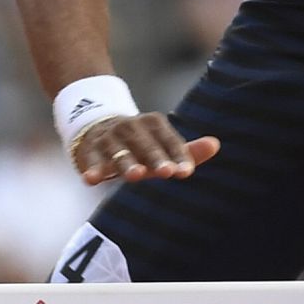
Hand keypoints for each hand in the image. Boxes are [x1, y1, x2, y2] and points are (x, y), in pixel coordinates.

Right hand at [70, 113, 221, 184]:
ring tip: (136, 175)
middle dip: (155, 158)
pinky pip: (90, 158)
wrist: (98, 126)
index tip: (186, 172)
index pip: (169, 140)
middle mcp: (131, 126)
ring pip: (118, 150)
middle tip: (166, 172)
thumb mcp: (162, 145)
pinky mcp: (88, 148)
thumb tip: (215, 145)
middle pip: (145, 144)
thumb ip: (187, 150)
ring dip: (126, 162)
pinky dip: (92, 168)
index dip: (178, 155)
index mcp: (153, 124)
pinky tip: (92, 179)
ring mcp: (109, 136)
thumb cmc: (140, 143)